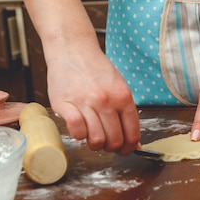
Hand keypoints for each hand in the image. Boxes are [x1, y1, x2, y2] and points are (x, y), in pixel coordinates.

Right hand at [46, 39, 139, 154]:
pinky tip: (79, 127)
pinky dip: (78, 135)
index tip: (125, 150)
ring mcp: (85, 102)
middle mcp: (106, 100)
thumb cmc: (96, 69)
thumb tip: (134, 141)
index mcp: (123, 96)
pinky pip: (76, 132)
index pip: (132, 133)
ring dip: (94, 144)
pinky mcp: (65, 104)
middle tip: (106, 143)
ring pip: (96, 140)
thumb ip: (126, 113)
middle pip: (114, 140)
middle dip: (111, 147)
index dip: (129, 147)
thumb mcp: (119, 86)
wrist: (73, 49)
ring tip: (92, 135)